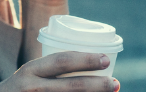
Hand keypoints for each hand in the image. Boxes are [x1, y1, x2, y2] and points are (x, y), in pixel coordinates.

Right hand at [0, 52, 119, 91]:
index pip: (61, 61)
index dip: (85, 60)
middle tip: (116, 84)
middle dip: (97, 85)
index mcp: (31, 70)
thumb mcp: (28, 77)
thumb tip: (89, 71)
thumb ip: (50, 72)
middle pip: (71, 86)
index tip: (106, 59)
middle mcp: (31, 86)